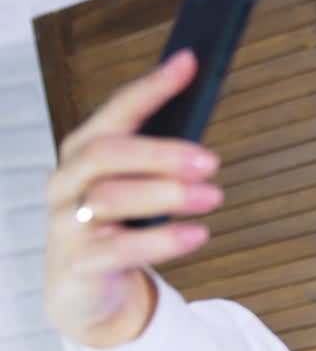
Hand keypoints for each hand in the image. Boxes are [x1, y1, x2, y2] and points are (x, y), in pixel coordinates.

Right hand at [44, 50, 223, 347]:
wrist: (83, 288)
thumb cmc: (118, 225)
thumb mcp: (137, 186)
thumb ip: (161, 160)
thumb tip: (206, 135)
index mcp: (82, 152)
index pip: (115, 110)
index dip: (151, 86)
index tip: (188, 62)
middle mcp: (68, 182)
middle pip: (106, 153)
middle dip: (162, 153)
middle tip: (211, 161)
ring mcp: (67, 223)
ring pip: (111, 198)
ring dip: (169, 194)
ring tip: (213, 197)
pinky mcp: (80, 263)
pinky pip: (120, 248)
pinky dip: (164, 241)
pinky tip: (197, 235)